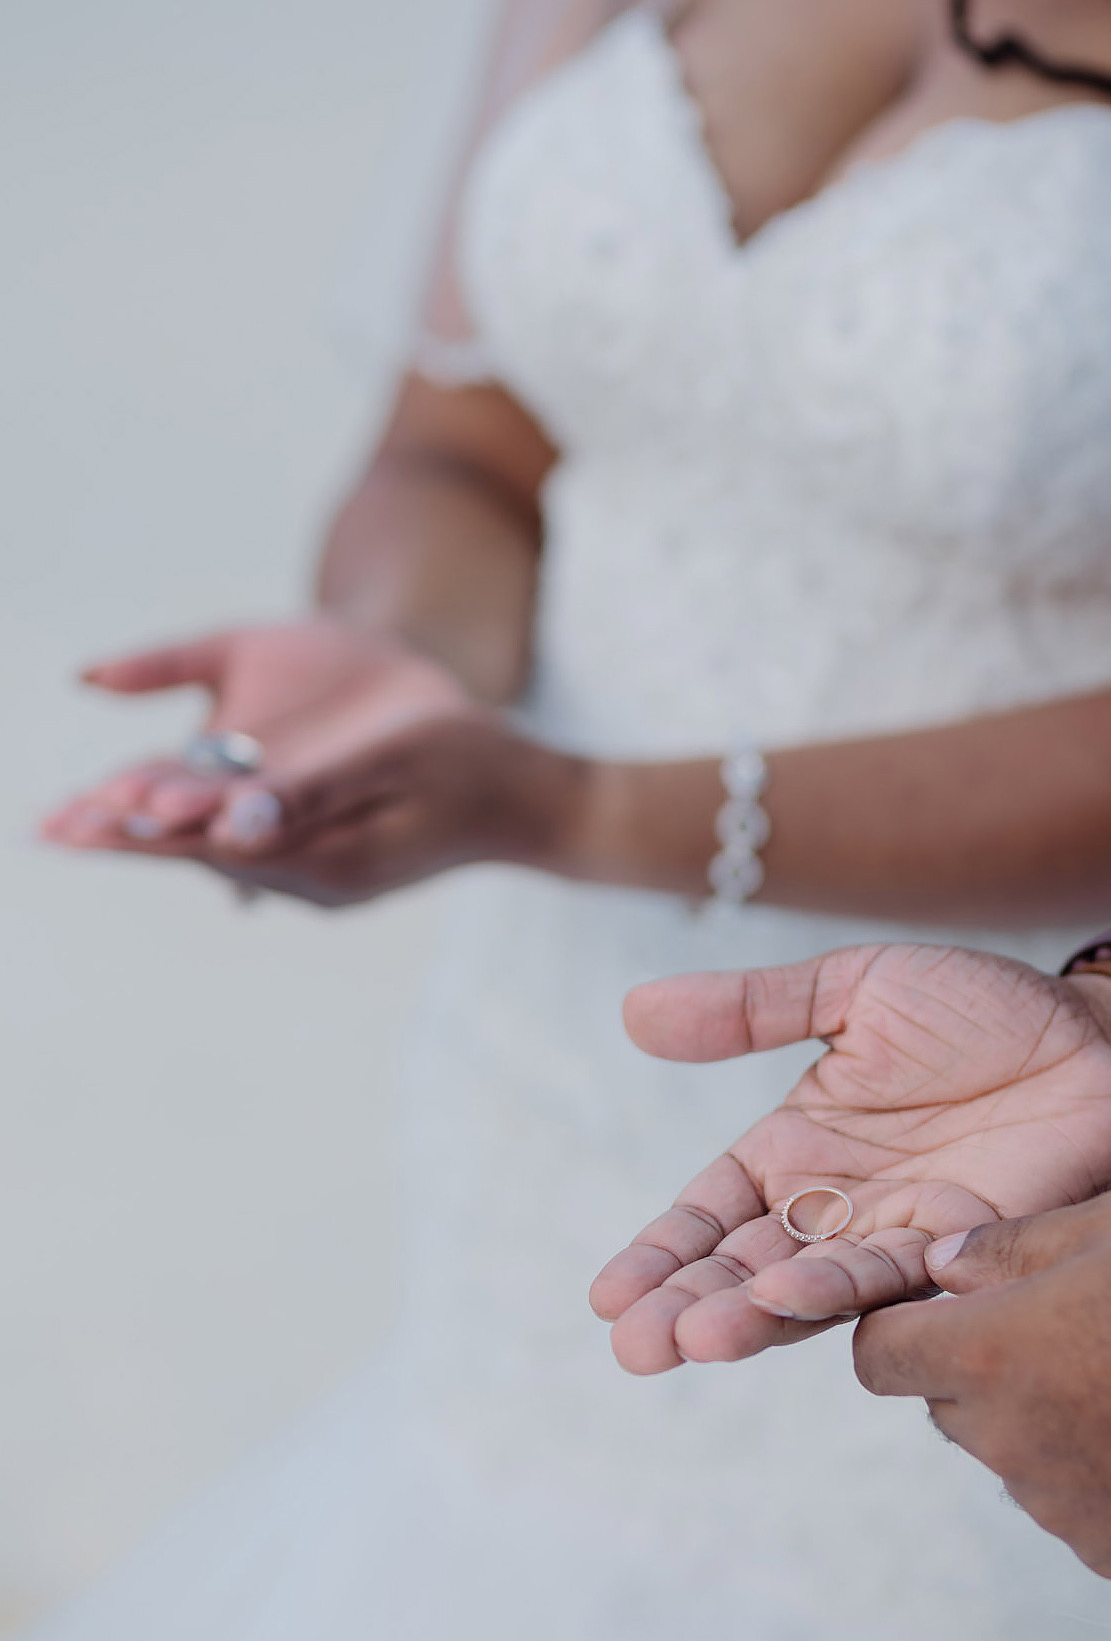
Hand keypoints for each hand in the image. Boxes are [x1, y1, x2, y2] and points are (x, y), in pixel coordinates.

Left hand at [41, 618, 585, 903]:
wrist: (531, 802)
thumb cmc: (471, 762)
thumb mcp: (393, 758)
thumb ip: (309, 794)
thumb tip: (228, 823)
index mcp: (327, 861)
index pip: (211, 845)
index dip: (140, 830)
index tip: (74, 822)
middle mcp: (315, 882)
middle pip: (203, 857)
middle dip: (128, 838)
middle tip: (49, 827)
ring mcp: (324, 881)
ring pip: (221, 856)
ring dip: (156, 838)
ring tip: (86, 823)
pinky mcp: (330, 867)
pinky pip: (250, 852)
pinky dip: (201, 835)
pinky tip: (165, 823)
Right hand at [591, 944, 1110, 1372]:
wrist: (1100, 1035)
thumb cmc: (981, 1010)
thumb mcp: (852, 988)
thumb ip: (750, 1009)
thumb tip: (633, 1010)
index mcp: (796, 1149)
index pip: (709, 1215)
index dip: (660, 1256)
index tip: (606, 1298)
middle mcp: (834, 1206)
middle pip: (742, 1269)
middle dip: (686, 1309)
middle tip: (635, 1348)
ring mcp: (894, 1233)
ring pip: (806, 1288)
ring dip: (748, 1315)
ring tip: (694, 1339)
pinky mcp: (960, 1246)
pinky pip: (888, 1276)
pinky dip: (832, 1291)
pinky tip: (782, 1300)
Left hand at [854, 1192, 1110, 1581]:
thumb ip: (1007, 1243)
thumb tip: (940, 1264)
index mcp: (987, 1355)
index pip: (879, 1357)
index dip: (898, 1329)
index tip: (936, 1312)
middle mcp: (1004, 1440)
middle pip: (946, 1404)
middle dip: (978, 1368)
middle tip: (1059, 1330)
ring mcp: (1056, 1506)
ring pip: (1010, 1452)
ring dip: (1038, 1419)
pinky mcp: (1109, 1552)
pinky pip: (1070, 1503)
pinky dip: (1092, 1471)